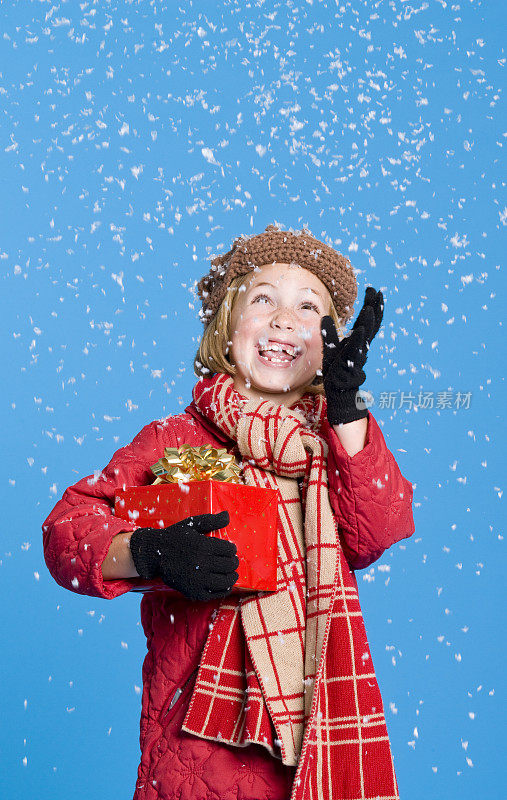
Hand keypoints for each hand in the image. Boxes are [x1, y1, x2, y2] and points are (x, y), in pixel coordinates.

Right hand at [129, 511, 238, 601]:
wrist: (154, 554)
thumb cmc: (174, 537)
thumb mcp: (191, 525)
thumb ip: (211, 520)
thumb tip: (228, 515)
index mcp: (203, 546)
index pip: (229, 550)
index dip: (232, 549)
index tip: (229, 550)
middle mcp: (202, 563)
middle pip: (229, 565)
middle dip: (233, 562)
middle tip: (232, 561)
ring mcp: (198, 579)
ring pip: (225, 581)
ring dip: (232, 576)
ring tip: (231, 573)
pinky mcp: (193, 591)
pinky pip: (215, 594)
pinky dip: (223, 590)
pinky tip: (224, 585)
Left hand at [320, 287, 383, 425]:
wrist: (339, 392)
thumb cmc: (336, 370)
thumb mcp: (330, 348)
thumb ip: (328, 333)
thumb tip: (324, 316)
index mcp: (357, 340)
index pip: (367, 320)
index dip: (372, 305)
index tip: (374, 290)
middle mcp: (361, 346)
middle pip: (371, 325)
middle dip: (375, 309)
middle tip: (378, 293)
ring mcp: (358, 355)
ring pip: (366, 336)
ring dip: (369, 322)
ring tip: (371, 307)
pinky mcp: (351, 364)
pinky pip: (356, 351)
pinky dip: (359, 340)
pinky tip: (361, 330)